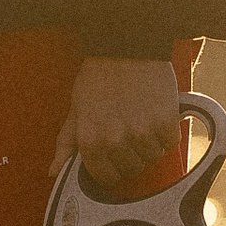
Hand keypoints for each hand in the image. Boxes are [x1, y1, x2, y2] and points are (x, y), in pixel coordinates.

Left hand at [55, 56, 184, 197]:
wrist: (126, 48)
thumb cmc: (99, 76)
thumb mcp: (76, 109)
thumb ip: (67, 144)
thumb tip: (55, 172)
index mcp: (90, 141)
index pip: (107, 178)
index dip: (113, 168)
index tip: (115, 157)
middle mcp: (115, 141)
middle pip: (132, 170)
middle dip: (131, 156)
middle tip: (129, 132)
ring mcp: (142, 133)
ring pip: (152, 158)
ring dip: (150, 145)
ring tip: (142, 120)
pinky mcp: (165, 123)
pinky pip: (170, 144)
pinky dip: (166, 134)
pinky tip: (156, 116)